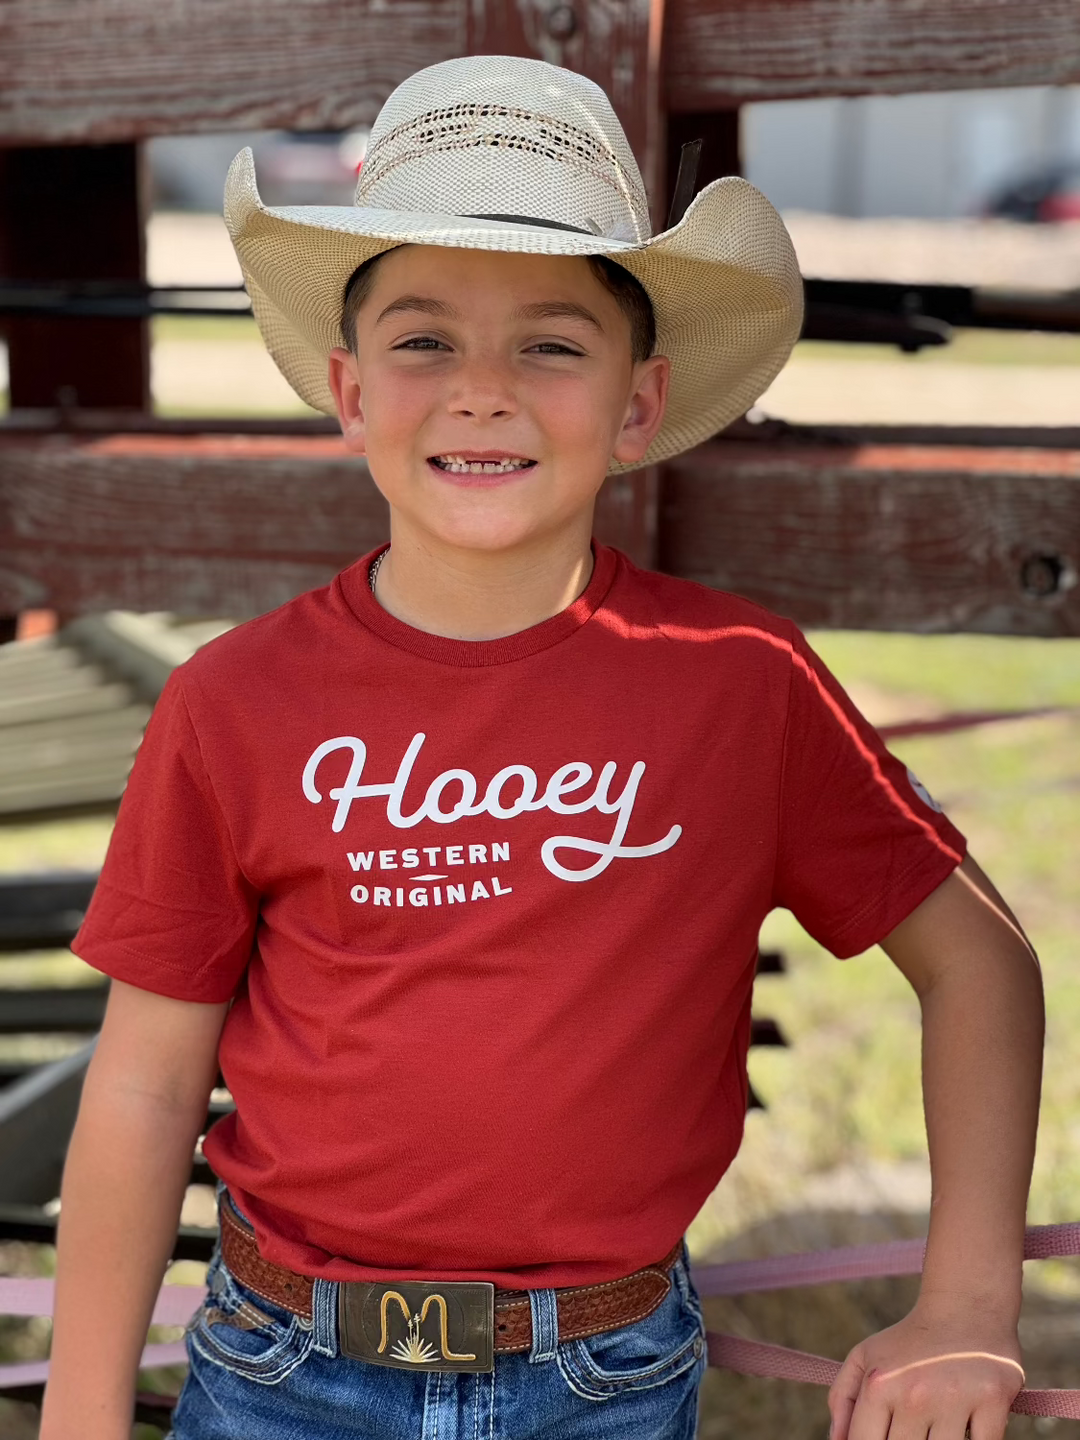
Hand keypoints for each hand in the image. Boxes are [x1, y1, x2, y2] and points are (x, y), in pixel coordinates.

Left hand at [828, 1302, 1023, 1439]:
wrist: (966, 1304)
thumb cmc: (911, 1341)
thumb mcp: (866, 1356)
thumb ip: (843, 1399)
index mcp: (879, 1385)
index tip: (886, 1435)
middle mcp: (914, 1394)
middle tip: (913, 1425)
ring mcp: (955, 1400)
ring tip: (937, 1425)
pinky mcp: (993, 1401)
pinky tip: (968, 1427)